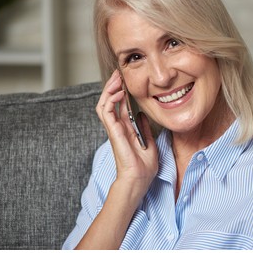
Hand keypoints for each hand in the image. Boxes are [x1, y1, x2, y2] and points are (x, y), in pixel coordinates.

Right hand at [96, 70, 157, 199]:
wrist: (139, 179)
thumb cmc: (144, 166)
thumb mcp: (148, 142)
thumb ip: (144, 128)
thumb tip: (143, 114)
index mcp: (126, 128)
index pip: (120, 105)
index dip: (121, 91)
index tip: (126, 78)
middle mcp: (118, 127)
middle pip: (109, 101)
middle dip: (113, 86)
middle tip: (118, 73)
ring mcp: (114, 130)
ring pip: (104, 104)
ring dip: (109, 90)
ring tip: (116, 78)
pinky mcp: (113, 132)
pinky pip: (107, 113)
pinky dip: (111, 100)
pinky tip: (118, 92)